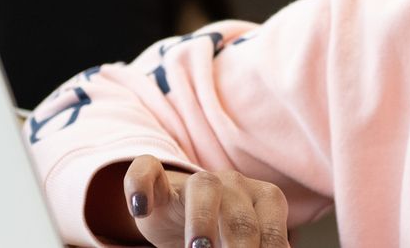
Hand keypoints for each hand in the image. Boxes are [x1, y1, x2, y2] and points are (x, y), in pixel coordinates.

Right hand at [120, 155, 290, 247]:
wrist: (177, 207)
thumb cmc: (221, 232)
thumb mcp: (239, 242)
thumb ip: (254, 246)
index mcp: (262, 199)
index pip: (269, 224)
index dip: (269, 247)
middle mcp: (232, 185)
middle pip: (239, 212)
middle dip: (240, 243)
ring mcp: (191, 180)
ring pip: (202, 188)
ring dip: (202, 219)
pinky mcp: (154, 178)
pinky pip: (146, 169)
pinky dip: (140, 185)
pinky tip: (139, 208)